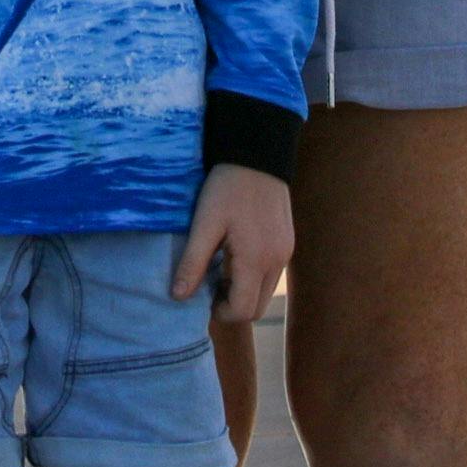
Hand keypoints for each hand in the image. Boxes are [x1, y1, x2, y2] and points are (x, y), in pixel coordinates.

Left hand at [169, 164, 292, 326]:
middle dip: (232, 306)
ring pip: (265, 292)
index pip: (242, 310)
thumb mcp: (204, 224)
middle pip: (257, 307)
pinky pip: (271, 274)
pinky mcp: (288, 243)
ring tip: (220, 269)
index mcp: (256, 260)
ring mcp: (286, 253)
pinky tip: (235, 255)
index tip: (202, 297)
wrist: (257, 154)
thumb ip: (193, 263)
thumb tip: (178, 297)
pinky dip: (253, 277)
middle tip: (209, 286)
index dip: (220, 312)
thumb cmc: (227, 187)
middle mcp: (277, 262)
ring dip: (243, 291)